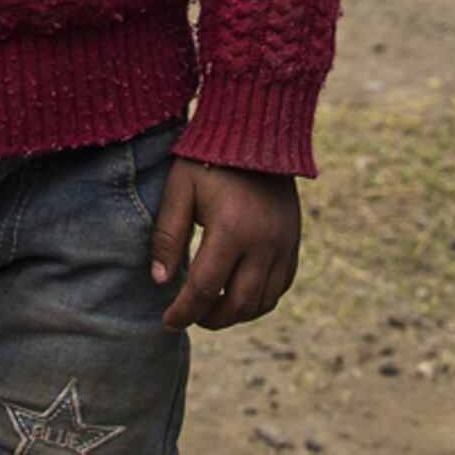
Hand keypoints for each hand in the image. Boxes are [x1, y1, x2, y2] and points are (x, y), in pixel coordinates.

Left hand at [149, 159, 300, 330]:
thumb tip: (160, 281)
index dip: (184, 311)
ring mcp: (284, 244)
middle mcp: (263, 243)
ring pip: (262, 302)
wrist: (257, 131)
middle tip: (189, 316)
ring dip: (235, 314)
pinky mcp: (294, 242)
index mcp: (231, 230)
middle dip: (210, 319)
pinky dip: (259, 300)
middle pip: (237, 304)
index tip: (168, 322)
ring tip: (211, 309)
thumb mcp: (180, 188)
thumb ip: (168, 234)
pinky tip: (237, 294)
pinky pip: (281, 287)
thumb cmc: (209, 158)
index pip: (204, 288)